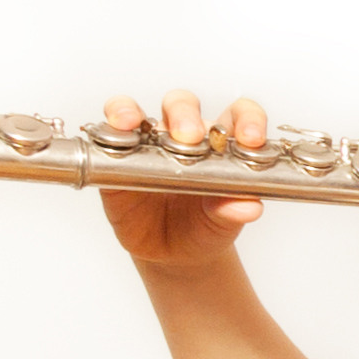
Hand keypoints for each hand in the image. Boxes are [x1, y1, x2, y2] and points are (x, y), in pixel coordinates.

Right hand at [98, 89, 266, 265]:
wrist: (174, 253)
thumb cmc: (205, 227)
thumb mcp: (223, 223)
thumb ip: (234, 212)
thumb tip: (248, 207)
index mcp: (219, 144)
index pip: (237, 116)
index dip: (246, 119)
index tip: (251, 139)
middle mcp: (183, 136)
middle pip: (183, 105)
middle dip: (185, 115)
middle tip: (188, 136)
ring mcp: (148, 144)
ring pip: (138, 112)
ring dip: (132, 111)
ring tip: (132, 123)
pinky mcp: (116, 158)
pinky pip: (107, 134)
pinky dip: (107, 129)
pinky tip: (111, 137)